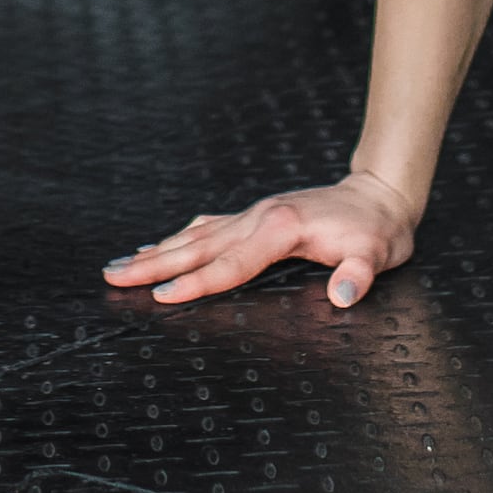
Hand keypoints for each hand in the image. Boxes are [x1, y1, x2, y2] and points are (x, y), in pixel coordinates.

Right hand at [104, 173, 416, 309]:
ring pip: (195, 236)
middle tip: (111, 277)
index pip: (230, 263)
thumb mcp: (378, 255)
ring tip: (118, 265)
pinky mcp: (256, 217)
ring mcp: (254, 214)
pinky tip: (161, 245)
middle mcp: (258, 217)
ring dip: (156, 251)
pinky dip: (179, 239)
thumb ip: (359, 276)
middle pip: (197, 247)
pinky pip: (208, 229)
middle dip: (153, 264)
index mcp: (280, 228)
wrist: (381, 195)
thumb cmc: (378, 231)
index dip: (196, 283)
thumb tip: (343, 297)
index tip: (161, 296)